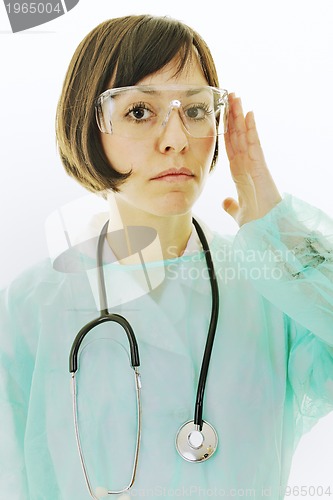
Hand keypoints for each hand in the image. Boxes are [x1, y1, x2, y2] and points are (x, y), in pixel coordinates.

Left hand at [222, 93, 281, 225]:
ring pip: (245, 135)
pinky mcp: (260, 166)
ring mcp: (253, 163)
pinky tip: (248, 114)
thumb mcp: (238, 211)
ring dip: (239, 116)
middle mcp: (246, 164)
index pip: (230, 145)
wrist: (265, 228)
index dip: (225, 129)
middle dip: (232, 116)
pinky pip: (254, 144)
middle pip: (237, 135)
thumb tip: (225, 202)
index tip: (220, 114)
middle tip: (228, 95)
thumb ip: (231, 205)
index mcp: (239, 172)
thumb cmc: (256, 220)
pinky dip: (251, 129)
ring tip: (236, 97)